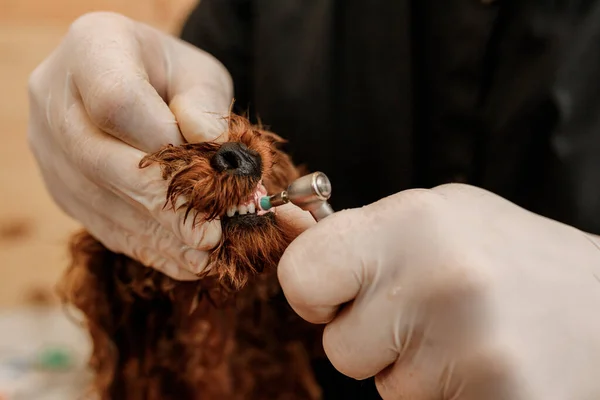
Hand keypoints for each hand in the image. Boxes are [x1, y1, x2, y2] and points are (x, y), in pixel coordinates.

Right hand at [27, 12, 233, 279]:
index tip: (207, 164)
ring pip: (97, 201)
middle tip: (211, 234)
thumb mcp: (200, 74)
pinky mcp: (61, 187)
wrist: (138, 85)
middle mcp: (54, 98)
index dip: (162, 140)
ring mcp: (49, 147)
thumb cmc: (173, 77)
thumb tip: (210, 143)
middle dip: (162, 203)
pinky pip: (99, 222)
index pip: (116, 100)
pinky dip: (145, 246)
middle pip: (99, 159)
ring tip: (206, 255)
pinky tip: (185, 261)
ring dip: (156, 234)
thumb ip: (205, 103)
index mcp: (92, 48)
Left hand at [278, 183, 599, 398]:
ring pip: (381, 386)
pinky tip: (482, 362)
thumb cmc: (506, 254)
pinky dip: (442, 394)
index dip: (311, 290)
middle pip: (339, 346)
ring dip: (410, 367)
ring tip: (465, 332)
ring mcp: (472, 352)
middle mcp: (440, 283)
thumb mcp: (432, 217)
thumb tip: (282, 224)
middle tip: (424, 310)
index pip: (301, 276)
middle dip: (369, 336)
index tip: (337, 290)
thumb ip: (354, 231)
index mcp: (414, 223)